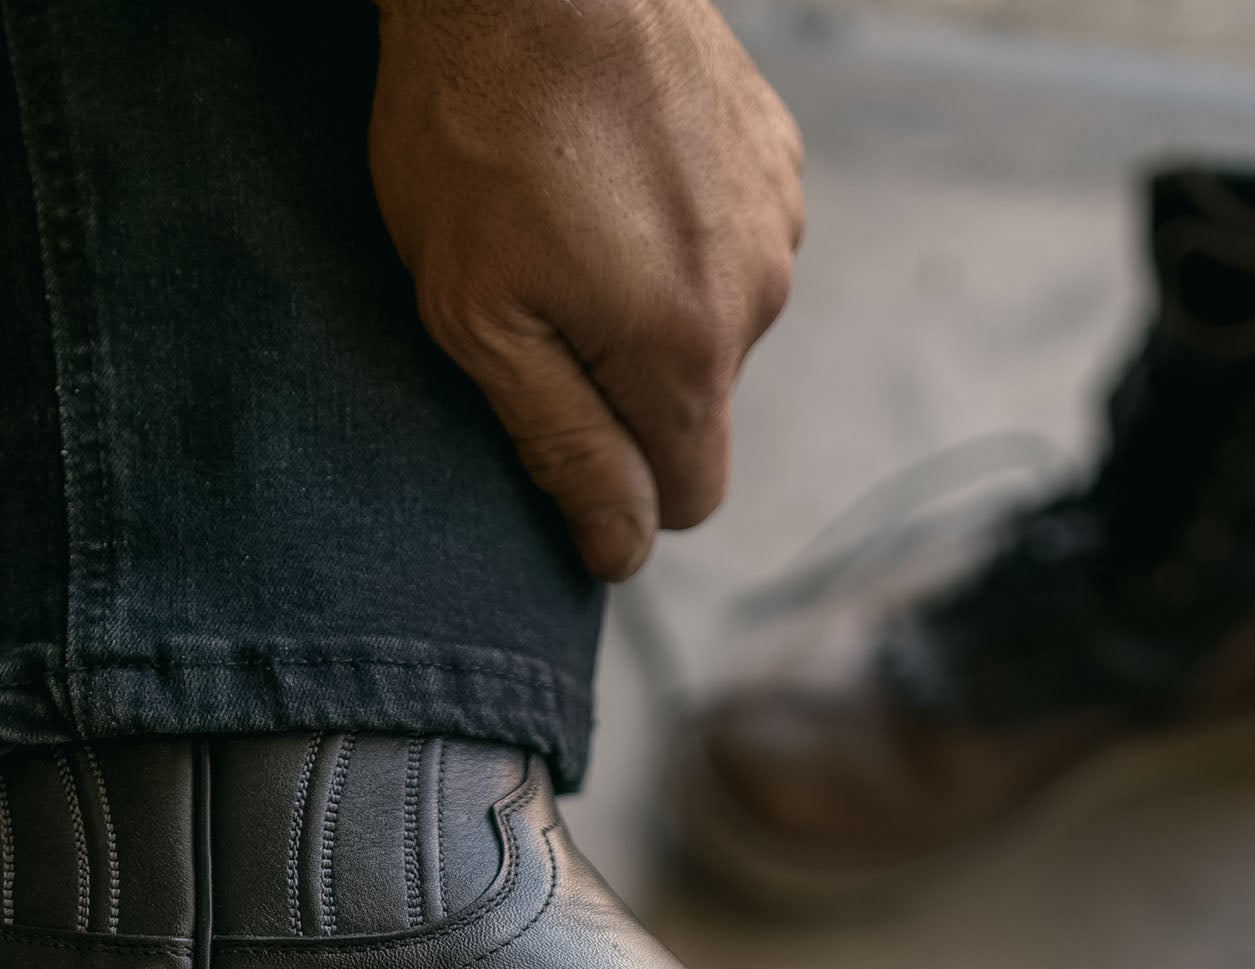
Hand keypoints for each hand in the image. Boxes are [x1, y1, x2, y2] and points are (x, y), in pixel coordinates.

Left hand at [370, 0, 802, 579]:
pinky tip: (602, 157)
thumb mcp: (479, 316)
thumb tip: (623, 553)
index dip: (615, 483)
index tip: (549, 420)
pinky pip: (726, 229)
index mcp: (689, 352)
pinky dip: (669, 217)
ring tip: (559, 205)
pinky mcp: (774, 145)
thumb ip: (562, 445)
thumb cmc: (476, 129)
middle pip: (693, 399)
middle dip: (616, 371)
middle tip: (525, 282)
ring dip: (643, 288)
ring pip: (711, 311)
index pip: (688, 496)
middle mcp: (761, 290)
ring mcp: (779, 210)